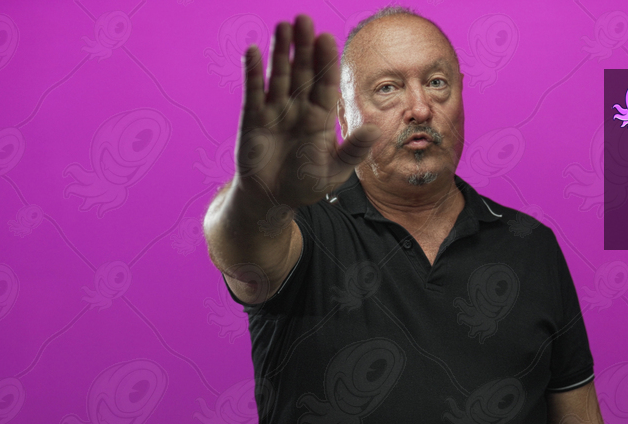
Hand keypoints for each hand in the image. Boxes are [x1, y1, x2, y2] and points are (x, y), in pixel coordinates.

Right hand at [236, 14, 379, 207]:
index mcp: (320, 118)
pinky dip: (253, 72)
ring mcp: (275, 110)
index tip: (328, 39)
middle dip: (304, 47)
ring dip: (280, 51)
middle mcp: (299, 108)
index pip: (326, 83)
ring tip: (283, 26)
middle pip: (303, 72)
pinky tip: (254, 52)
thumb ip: (354, 150)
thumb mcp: (334, 171)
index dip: (326, 62)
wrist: (272, 200)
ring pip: (280, 75)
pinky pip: (254, 91)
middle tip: (304, 19)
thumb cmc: (305, 185)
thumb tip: (374, 129)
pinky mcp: (252, 118)